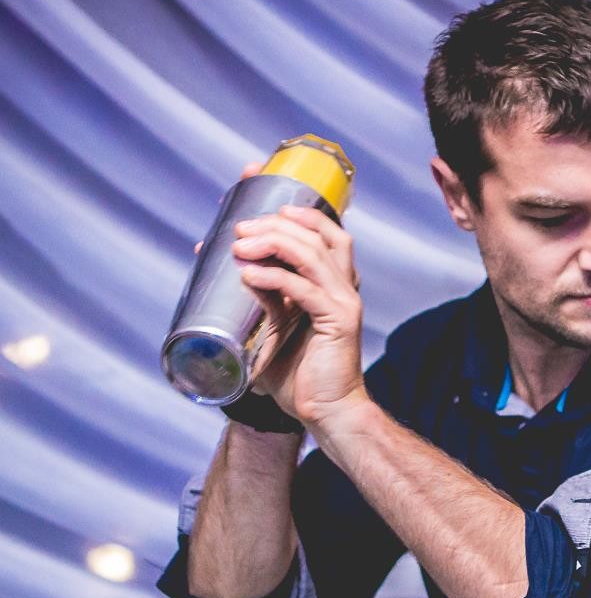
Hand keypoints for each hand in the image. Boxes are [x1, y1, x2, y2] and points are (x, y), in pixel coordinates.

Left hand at [226, 162, 366, 429]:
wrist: (327, 412)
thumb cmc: (301, 375)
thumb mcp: (277, 327)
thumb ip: (265, 300)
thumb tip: (237, 270)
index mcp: (333, 282)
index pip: (323, 228)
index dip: (294, 205)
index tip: (256, 185)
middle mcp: (345, 285)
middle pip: (318, 232)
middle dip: (274, 222)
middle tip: (238, 228)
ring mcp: (345, 301)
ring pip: (311, 253)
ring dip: (271, 242)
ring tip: (238, 246)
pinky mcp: (338, 321)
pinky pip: (303, 289)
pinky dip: (273, 278)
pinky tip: (248, 276)